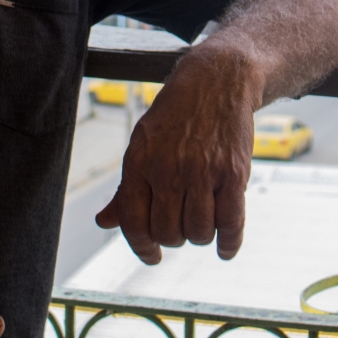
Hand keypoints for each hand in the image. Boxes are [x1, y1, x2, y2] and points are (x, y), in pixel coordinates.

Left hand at [95, 47, 260, 263]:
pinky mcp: (233, 173)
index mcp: (139, 163)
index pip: (133, 222)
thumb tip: (103, 223)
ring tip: (202, 221)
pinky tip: (225, 248)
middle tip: (181, 225)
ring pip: (198, 233)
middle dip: (174, 238)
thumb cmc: (175, 118)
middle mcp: (168, 169)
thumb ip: (126, 188)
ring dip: (200, 236)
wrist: (217, 81)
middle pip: (167, 233)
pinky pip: (230, 223)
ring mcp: (202, 172)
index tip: (152, 255)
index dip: (142, 247)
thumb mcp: (142, 145)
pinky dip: (228, 244)